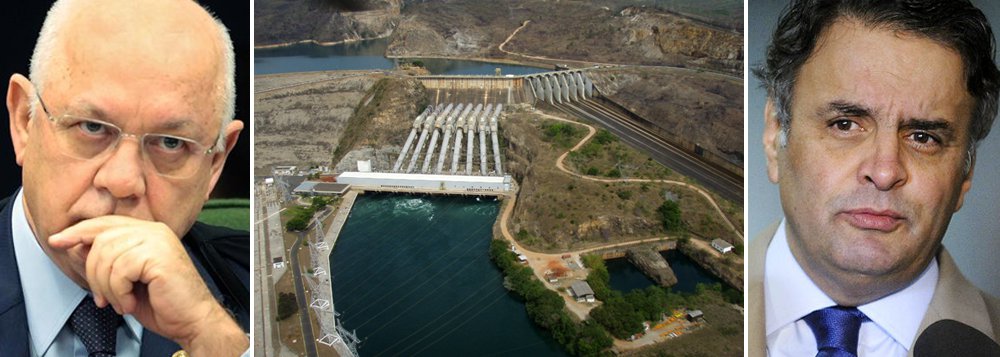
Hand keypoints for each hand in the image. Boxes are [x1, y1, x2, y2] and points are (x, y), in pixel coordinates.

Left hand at [49, 216, 247, 355]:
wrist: (194, 320)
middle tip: (103, 298)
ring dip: (107, 287)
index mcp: (149, 232)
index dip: (78, 231)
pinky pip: (120, 270)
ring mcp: (158, 241)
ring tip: (120, 302)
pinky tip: (130, 302)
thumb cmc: (165, 304)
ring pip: (107, 256)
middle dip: (93, 274)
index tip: (58, 241)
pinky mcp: (159, 256)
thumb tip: (75, 248)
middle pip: (101, 240)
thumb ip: (106, 261)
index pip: (106, 223)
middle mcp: (154, 231)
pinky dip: (118, 293)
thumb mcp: (127, 281)